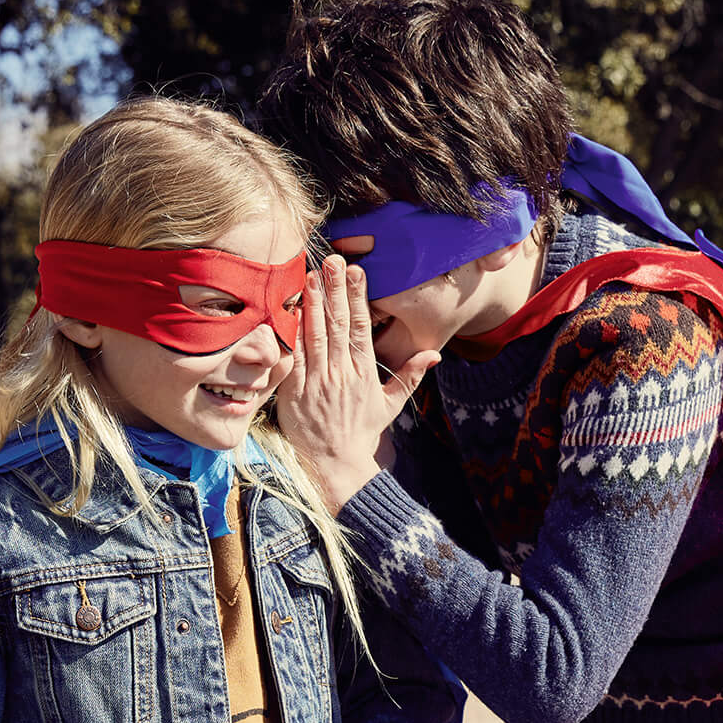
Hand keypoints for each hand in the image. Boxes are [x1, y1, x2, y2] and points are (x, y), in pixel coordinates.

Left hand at [282, 256, 441, 505]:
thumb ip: (410, 375)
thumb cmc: (362, 432)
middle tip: (332, 260)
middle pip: (338, 324)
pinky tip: (288, 312)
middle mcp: (343, 372)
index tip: (357, 271)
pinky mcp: (296, 391)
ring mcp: (318, 380)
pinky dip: (292, 334)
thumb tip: (434, 354)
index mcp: (365, 372)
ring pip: (316, 335)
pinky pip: (294, 357)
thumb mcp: (391, 404)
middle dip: (335, 290)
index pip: (362, 326)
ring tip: (310, 276)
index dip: (358, 297)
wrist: (337, 462)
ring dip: (313, 304)